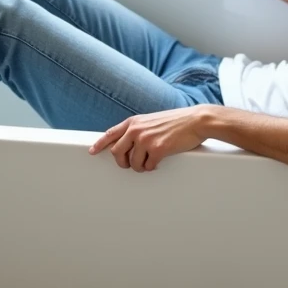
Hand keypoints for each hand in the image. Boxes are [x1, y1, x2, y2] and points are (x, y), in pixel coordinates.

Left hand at [89, 106, 213, 171]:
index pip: (110, 134)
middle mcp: (136, 130)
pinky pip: (148, 167)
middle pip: (116, 152)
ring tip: (150, 162)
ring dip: (140, 166)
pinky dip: (152, 167)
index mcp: (134, 122)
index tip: (92, 151)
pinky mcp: (157, 150)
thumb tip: (128, 143)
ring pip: (133, 163)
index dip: (100, 144)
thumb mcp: (151, 120)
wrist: (195, 121)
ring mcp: (146, 140)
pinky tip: (159, 161)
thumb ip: (138, 129)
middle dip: (122, 162)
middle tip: (130, 165)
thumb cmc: (176, 121)